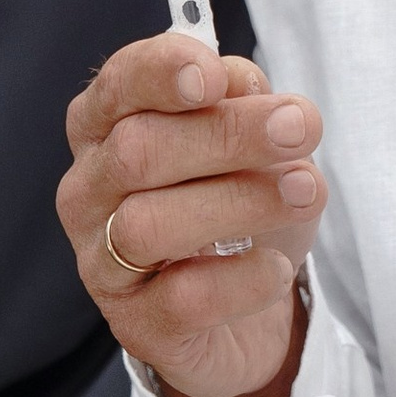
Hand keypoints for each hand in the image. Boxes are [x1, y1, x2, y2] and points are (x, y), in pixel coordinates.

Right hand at [58, 32, 324, 396]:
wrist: (246, 311)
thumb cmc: (238, 207)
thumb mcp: (249, 141)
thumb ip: (240, 102)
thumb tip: (242, 84)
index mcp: (107, 127)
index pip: (118, 85)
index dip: (160, 73)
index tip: (215, 77)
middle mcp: (89, 190)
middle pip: (136, 151)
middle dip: (226, 134)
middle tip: (300, 127)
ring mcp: (101, 261)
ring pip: (147, 224)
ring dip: (239, 201)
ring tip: (306, 191)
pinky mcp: (135, 323)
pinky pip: (183, 297)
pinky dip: (243, 278)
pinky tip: (276, 267)